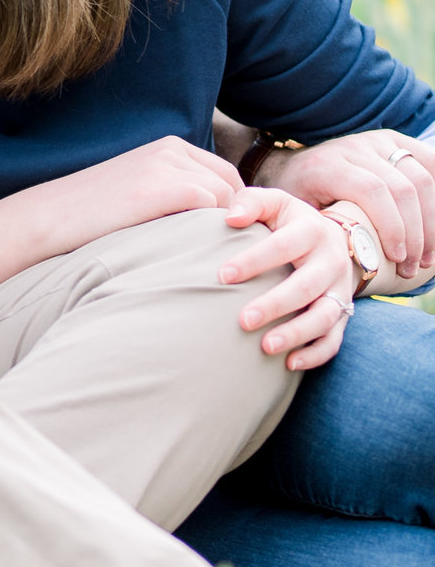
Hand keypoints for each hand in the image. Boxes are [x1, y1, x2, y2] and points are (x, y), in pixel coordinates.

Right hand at [0, 136, 243, 257]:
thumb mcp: (141, 192)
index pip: (226, 175)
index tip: (227, 239)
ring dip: (227, 227)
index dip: (234, 208)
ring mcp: (165, 165)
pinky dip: (213, 229)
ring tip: (218, 256)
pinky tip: (202, 252)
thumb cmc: (95, 216)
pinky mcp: (160, 186)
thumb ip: (175, 193)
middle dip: (237, 217)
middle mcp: (171, 148)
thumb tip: (218, 221)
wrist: (52, 217)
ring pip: (226, 196)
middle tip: (228, 251)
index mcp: (169, 147)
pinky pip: (211, 205)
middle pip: (233, 184)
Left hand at [219, 188, 355, 370]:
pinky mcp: (344, 313)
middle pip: (306, 287)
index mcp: (312, 231)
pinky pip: (335, 340)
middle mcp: (331, 261)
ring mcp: (340, 290)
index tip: (222, 276)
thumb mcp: (275, 203)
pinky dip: (315, 354)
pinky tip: (289, 364)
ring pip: (325, 317)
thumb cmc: (290, 222)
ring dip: (296, 334)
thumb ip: (251, 202)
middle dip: (275, 305)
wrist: (335, 240)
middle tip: (244, 321)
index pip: (283, 246)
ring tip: (266, 347)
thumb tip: (230, 218)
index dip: (253, 261)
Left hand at [258, 132, 434, 278]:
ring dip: (430, 223)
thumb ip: (265, 212)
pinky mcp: (397, 142)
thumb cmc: (292, 195)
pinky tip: (434, 236)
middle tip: (410, 269)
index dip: (390, 226)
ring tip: (422, 262)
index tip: (395, 261)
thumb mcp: (278, 203)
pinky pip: (430, 166)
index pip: (371, 189)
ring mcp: (380, 142)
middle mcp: (358, 147)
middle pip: (403, 187)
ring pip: (422, 179)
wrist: (300, 162)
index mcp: (328, 162)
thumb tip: (231, 220)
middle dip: (415, 232)